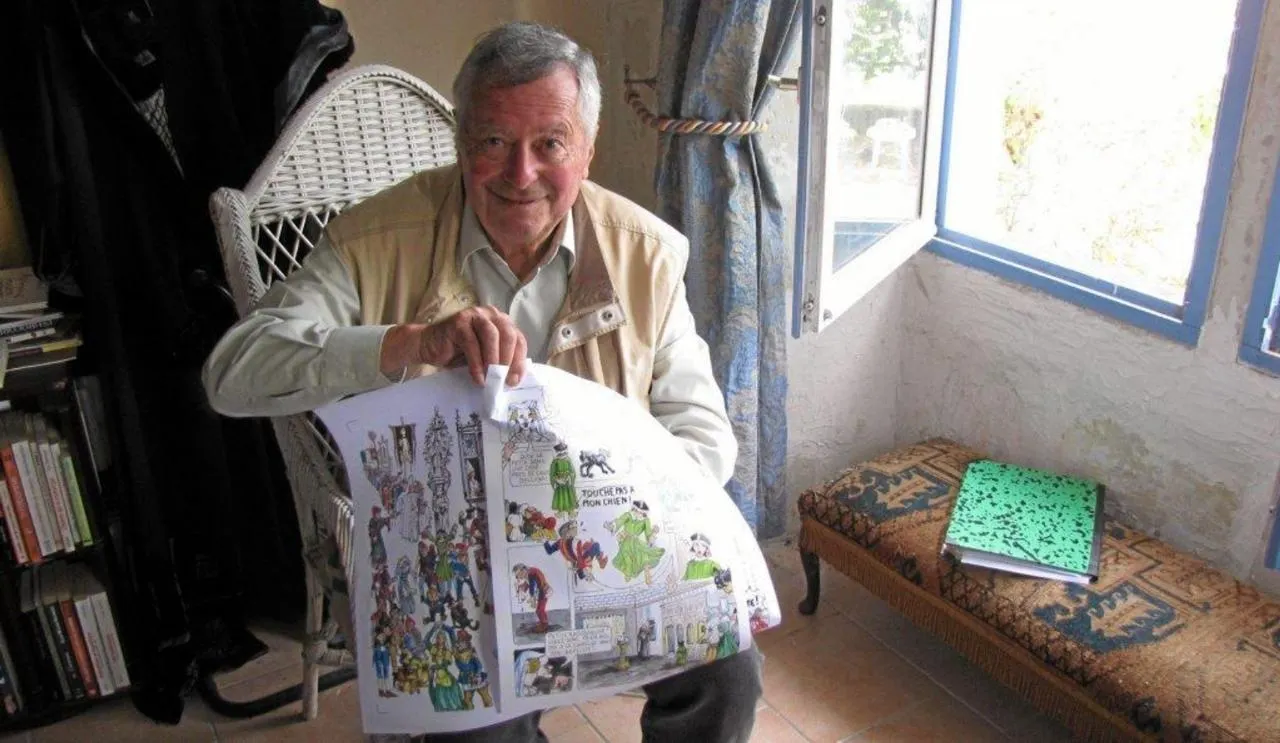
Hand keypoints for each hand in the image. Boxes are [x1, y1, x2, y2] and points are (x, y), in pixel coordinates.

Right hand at [383, 306, 525, 385]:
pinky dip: (477, 363)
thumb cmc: (460, 354)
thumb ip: (500, 362)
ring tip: (491, 379)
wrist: (429, 347)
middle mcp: (491, 315)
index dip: (519, 361)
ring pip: (492, 335)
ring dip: (493, 360)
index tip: (513, 381)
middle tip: (503, 380)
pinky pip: (472, 343)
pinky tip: (477, 377)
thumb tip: (513, 380)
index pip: (518, 340)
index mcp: (502, 323)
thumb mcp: (485, 359)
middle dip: (508, 360)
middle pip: (508, 335)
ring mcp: (475, 315)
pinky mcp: (459, 322)